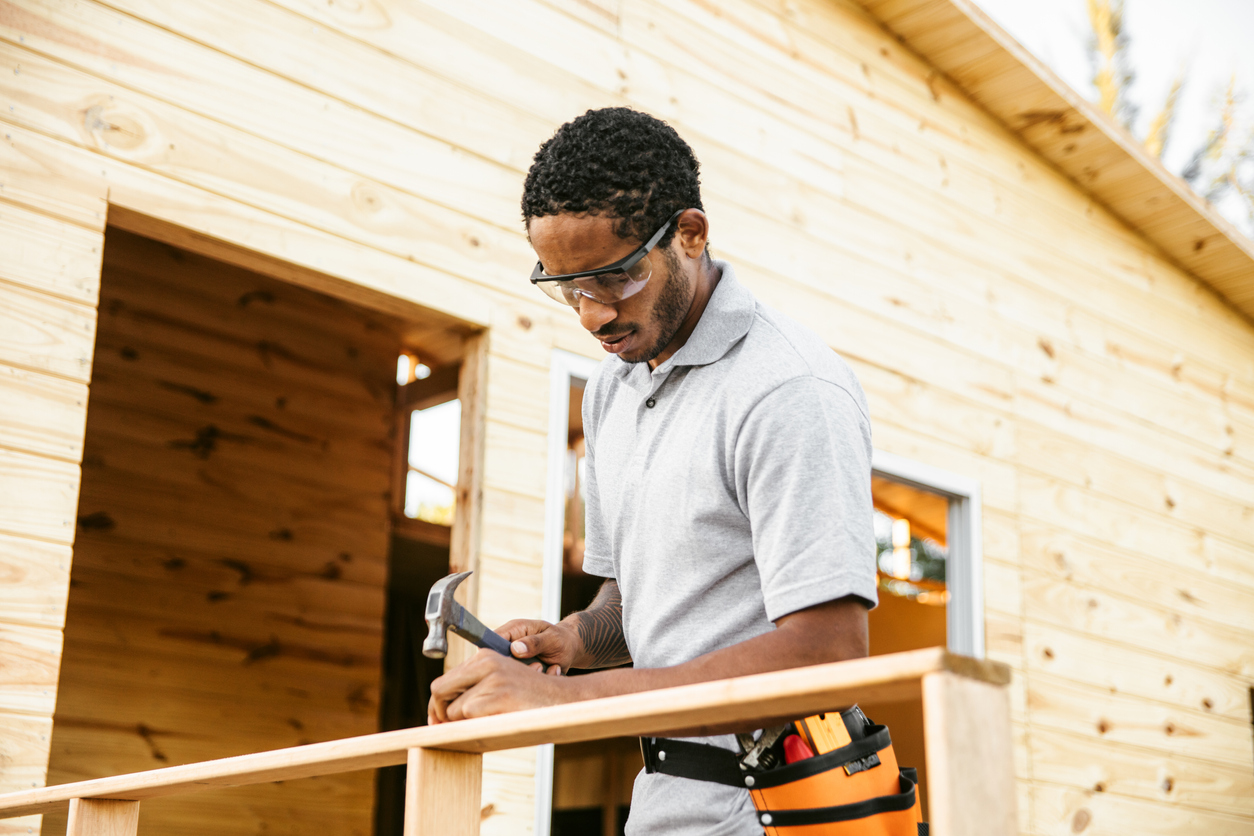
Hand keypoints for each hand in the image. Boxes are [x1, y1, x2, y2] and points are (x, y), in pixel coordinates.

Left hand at [428, 648, 574, 722]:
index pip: (443, 682)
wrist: (565, 698)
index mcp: (484, 657)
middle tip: (444, 731)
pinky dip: (474, 726)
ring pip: (454, 709)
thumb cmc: (531, 696)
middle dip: (438, 714)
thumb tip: (443, 712)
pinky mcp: (500, 695)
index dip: (437, 705)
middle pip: (439, 691)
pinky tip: (491, 726)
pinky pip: (469, 715)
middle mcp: (485, 662)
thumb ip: (475, 688)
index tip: (438, 722)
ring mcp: (493, 678)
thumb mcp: (501, 682)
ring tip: (483, 726)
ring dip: (463, 724)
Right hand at [495, 618, 582, 674]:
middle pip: (495, 662)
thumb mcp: (552, 639)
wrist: (570, 649)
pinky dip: (536, 681)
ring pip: (507, 675)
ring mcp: (512, 660)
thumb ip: (535, 642)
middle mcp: (508, 645)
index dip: (493, 656)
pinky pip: (519, 683)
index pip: (490, 641)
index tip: (511, 665)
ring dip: (528, 676)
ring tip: (544, 667)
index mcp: (513, 630)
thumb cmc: (561, 639)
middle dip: (516, 669)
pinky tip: (550, 672)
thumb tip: (515, 648)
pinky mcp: (519, 673)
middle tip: (539, 666)